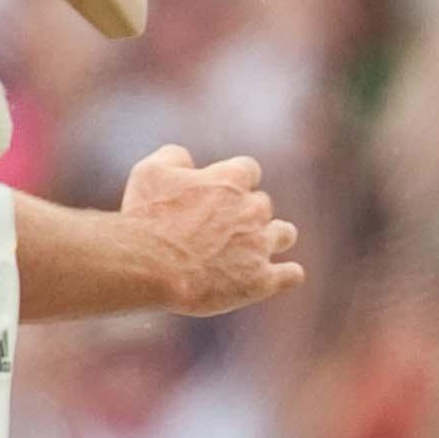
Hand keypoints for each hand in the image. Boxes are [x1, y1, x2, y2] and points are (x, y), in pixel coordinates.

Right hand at [120, 144, 303, 315]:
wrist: (151, 267)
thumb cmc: (147, 219)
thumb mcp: (150, 172)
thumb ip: (174, 157)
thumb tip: (186, 159)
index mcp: (231, 180)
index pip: (248, 170)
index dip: (235, 181)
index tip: (220, 193)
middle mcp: (253, 209)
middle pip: (263, 204)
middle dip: (247, 213)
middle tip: (222, 229)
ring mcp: (260, 245)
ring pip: (285, 233)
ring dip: (274, 236)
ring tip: (257, 247)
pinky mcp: (261, 280)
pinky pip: (291, 275)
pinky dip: (287, 274)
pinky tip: (279, 276)